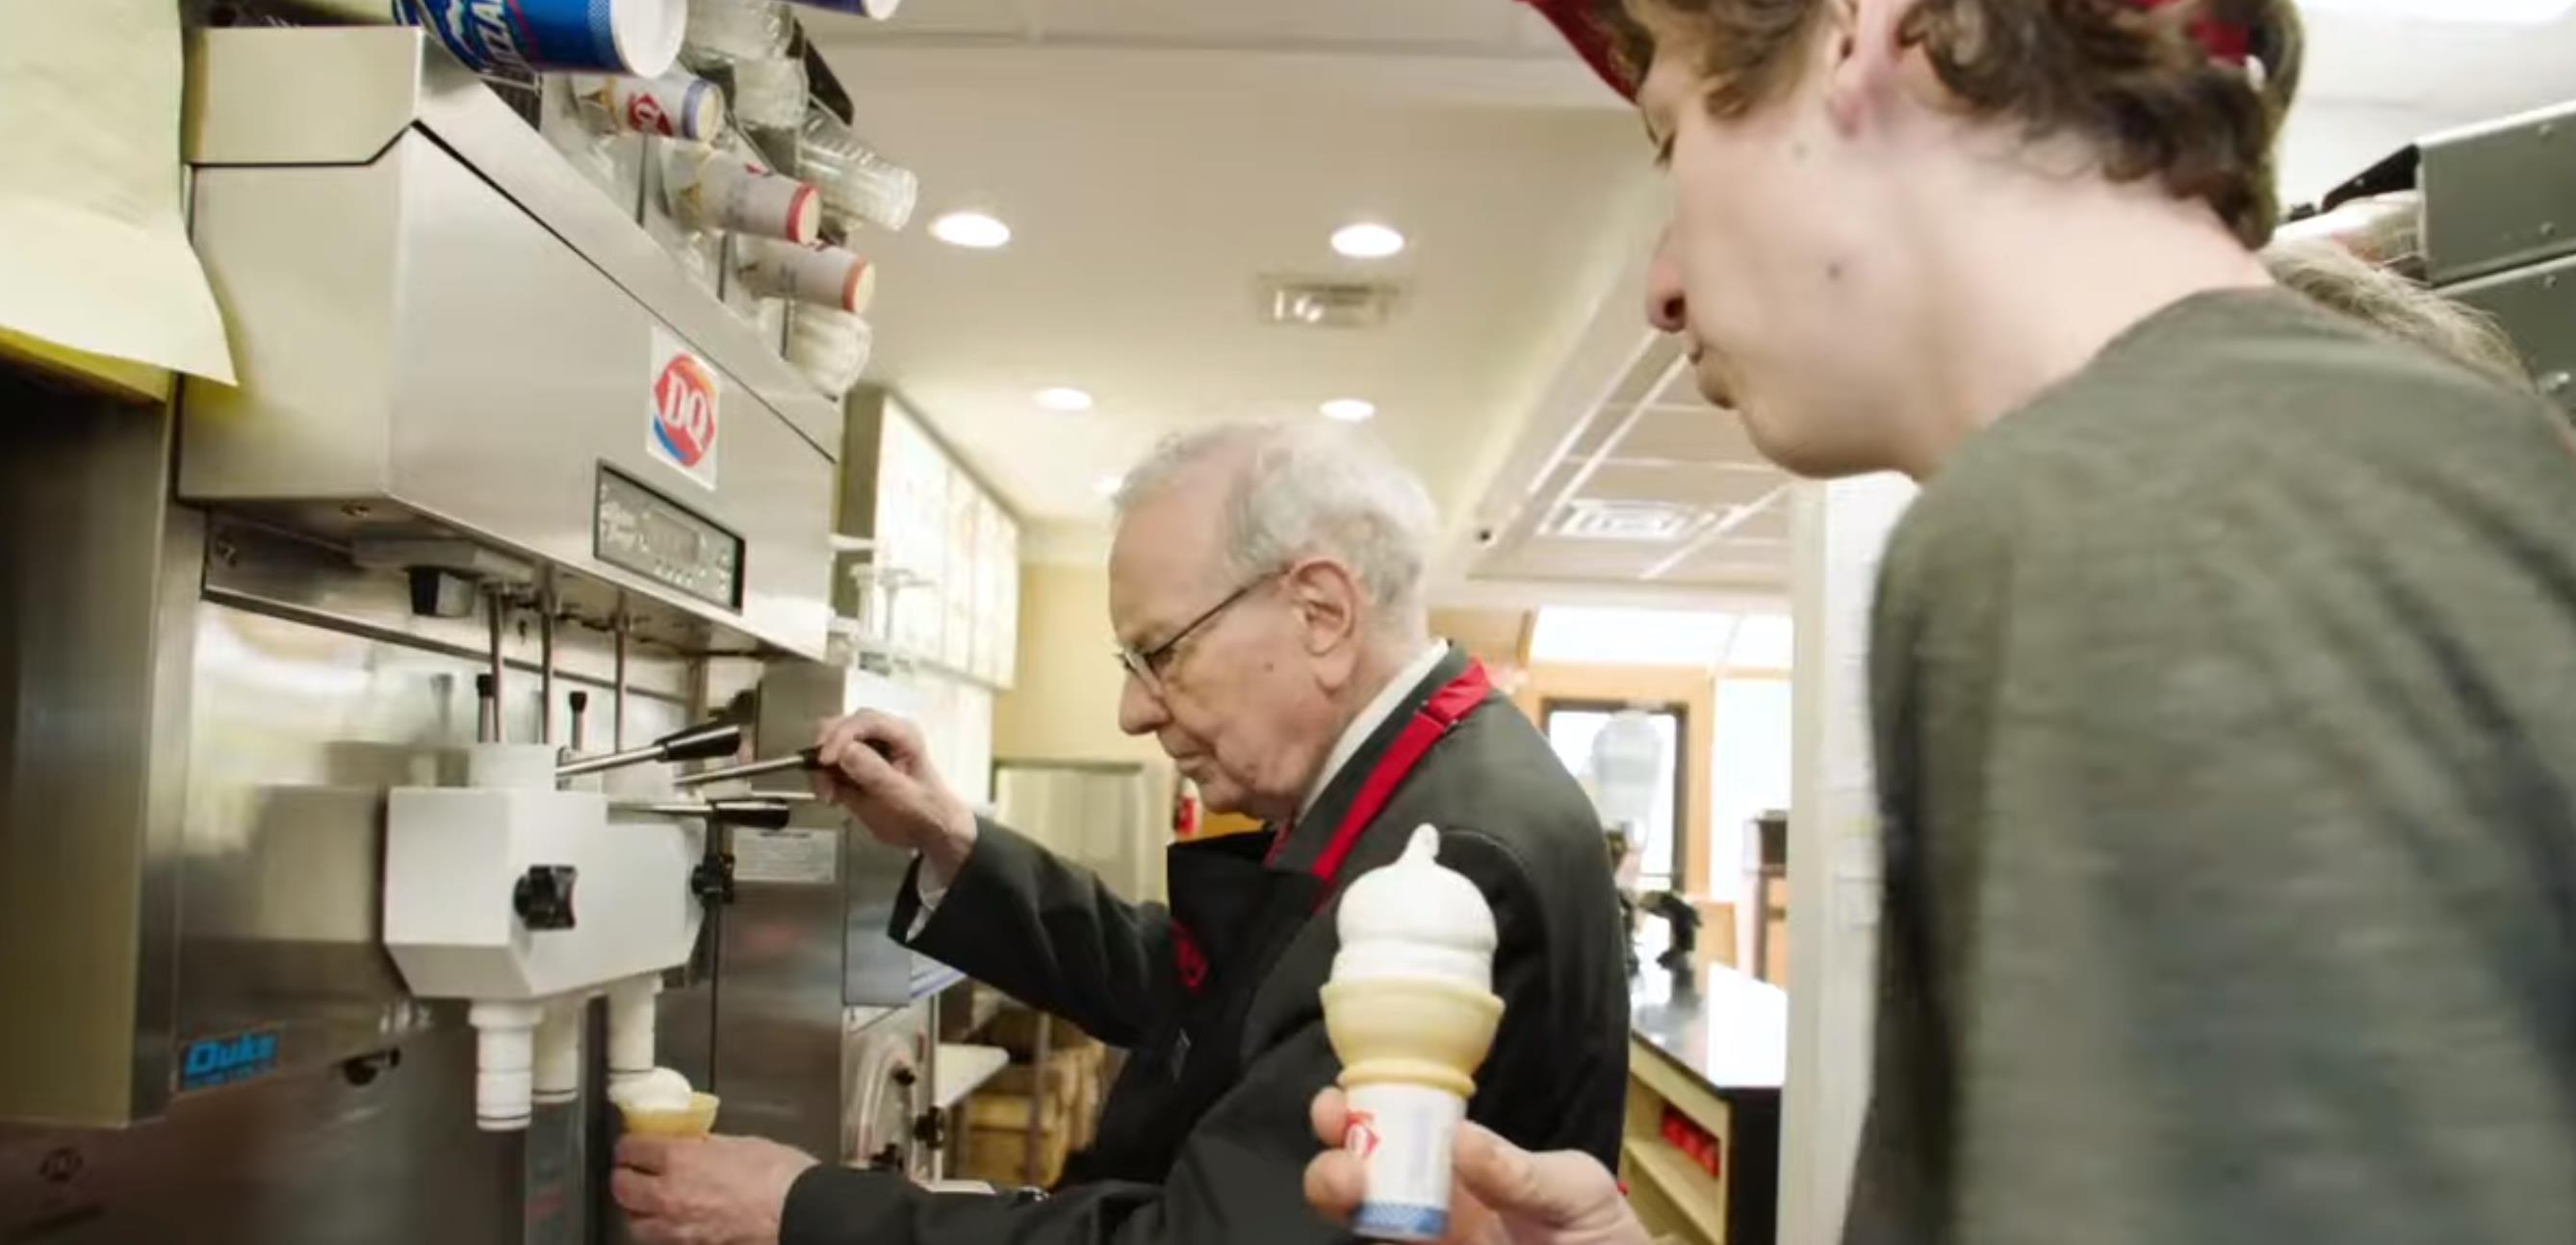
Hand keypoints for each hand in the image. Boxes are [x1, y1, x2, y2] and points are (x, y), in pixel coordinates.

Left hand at [612, 1133, 817, 1244]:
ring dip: (637, 1209)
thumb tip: (694, 1143)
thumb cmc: (779, 1176)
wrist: (799, 1212)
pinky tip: (673, 1222)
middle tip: (633, 1170)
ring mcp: (676, 1228)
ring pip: (634, 1222)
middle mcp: (668, 1195)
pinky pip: (660, 1240)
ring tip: (648, 1201)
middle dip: (625, 1177)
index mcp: (679, 1159)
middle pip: (622, 1188)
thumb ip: (707, 1145)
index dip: (630, 1144)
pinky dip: (660, 1231)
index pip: (631, 1149)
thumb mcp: (741, 1143)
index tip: (633, 1144)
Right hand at [812, 710, 977, 884]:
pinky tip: (832, 798)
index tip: (826, 760)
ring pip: (830, 745)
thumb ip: (875, 772)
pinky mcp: (853, 766)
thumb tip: (845, 751)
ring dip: (822, 768)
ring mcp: (866, 749)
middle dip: (827, 751)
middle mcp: (882, 735)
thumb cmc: (925, 811)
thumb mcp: (902, 795)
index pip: (864, 721)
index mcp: (902, 733)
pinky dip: (823, 779)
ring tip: (829, 796)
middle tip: (823, 779)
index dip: (841, 736)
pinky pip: (828, 765)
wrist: (929, 830)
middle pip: (841, 726)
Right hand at [1304, 1089, 1647, 1244]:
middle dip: (1333, 1159)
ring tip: (1351, 1192)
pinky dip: (1375, 1237)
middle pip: (1361, 1177)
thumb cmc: (1605, 1232)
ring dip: (1338, 1197)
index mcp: (1465, 1165)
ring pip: (1364, 1221)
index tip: (1340, 1098)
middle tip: (1342, 1156)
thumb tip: (1459, 1138)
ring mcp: (1432, 1242)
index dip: (1361, 1107)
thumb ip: (1522, 1170)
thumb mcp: (1578, 1189)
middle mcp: (1435, 1205)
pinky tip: (1383, 1229)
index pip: (1399, 1128)